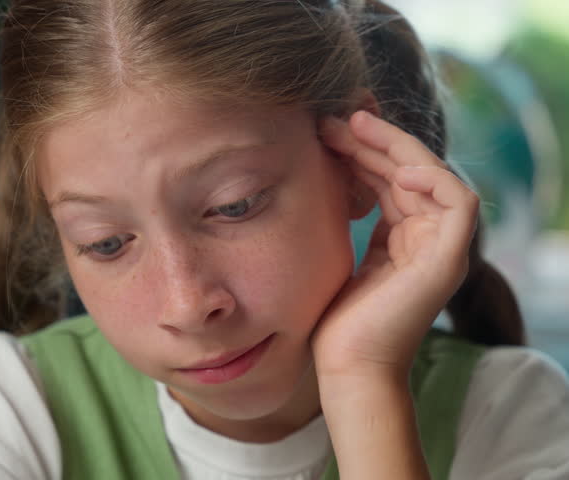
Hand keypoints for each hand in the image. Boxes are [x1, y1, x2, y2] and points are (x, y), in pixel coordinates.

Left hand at [312, 110, 479, 382]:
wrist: (348, 365)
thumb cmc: (336, 319)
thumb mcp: (339, 252)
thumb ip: (349, 216)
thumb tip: (329, 175)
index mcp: (402, 235)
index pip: (389, 176)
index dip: (361, 149)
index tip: (324, 130)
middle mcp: (426, 236)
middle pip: (408, 169)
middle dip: (371, 140)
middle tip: (333, 119)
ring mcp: (442, 246)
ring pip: (431, 175)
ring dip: (393, 147)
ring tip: (354, 128)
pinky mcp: (450, 258)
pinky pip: (459, 203)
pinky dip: (433, 179)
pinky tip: (396, 168)